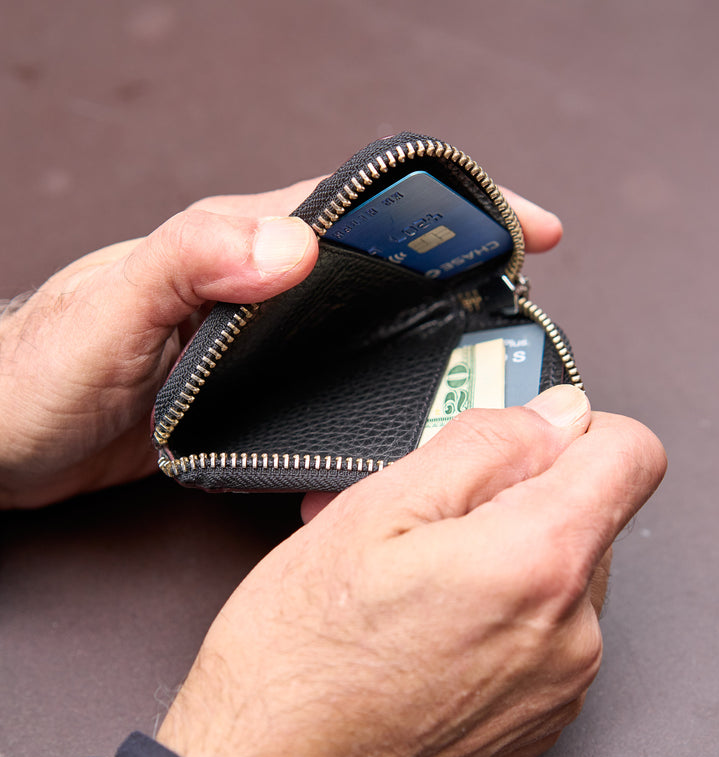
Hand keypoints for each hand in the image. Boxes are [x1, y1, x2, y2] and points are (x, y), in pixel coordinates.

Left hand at [0, 182, 558, 508]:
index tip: (518, 227)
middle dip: (462, 278)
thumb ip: (191, 261)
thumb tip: (292, 244)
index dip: (448, 209)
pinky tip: (397, 431)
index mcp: (241, 246)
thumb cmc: (37, 373)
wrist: (5, 439)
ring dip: (430, 345)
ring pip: (369, 330)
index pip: (363, 205)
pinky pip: (336, 386)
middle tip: (517, 310)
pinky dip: (378, 401)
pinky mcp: (257, 392)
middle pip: (384, 267)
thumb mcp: (111, 311)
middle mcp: (263, 288)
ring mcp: (265, 342)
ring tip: (480, 378)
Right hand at [157, 385, 666, 756]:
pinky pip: (546, 625)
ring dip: (501, 548)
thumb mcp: (379, 506)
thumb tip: (556, 414)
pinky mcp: (541, 714)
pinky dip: (500, 603)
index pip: (631, 455)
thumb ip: (486, 444)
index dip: (577, 429)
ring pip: (561, 567)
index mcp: (537, 562)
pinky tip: (433, 609)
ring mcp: (561, 682)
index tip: (527, 438)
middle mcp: (570, 631)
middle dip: (516, 493)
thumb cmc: (305, 650)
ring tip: (420, 564)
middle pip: (588, 512)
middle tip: (433, 510)